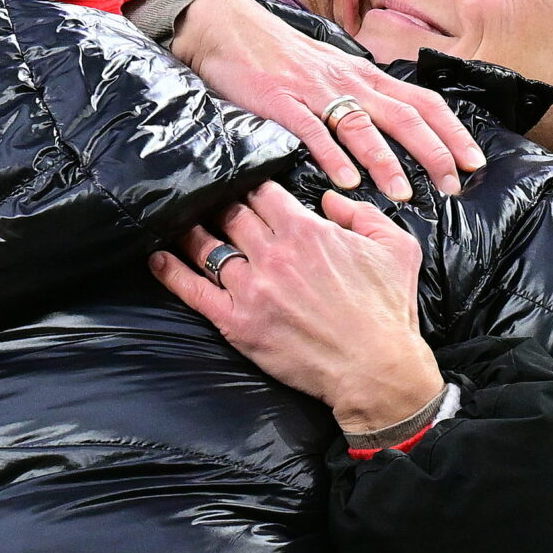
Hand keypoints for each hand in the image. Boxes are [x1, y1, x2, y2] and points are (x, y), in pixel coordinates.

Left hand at [150, 184, 443, 431]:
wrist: (376, 368)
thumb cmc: (387, 310)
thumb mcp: (396, 248)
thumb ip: (361, 214)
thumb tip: (329, 199)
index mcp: (307, 231)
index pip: (262, 193)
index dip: (249, 185)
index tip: (239, 184)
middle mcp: (273, 254)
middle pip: (230, 214)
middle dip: (218, 204)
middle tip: (203, 200)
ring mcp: (251, 288)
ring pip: (207, 247)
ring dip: (189, 231)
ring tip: (175, 222)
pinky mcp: (236, 322)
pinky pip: (193, 291)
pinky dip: (170, 272)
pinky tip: (156, 258)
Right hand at [170, 0, 482, 201]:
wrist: (229, 27)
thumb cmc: (280, 56)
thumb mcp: (331, 71)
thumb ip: (359, 97)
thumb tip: (390, 127)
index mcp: (365, 76)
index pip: (423, 102)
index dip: (453, 132)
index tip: (474, 162)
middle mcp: (349, 81)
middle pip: (405, 115)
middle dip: (434, 152)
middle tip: (453, 185)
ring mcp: (315, 90)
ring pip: (362, 125)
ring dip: (386, 161)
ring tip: (403, 194)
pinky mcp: (280, 100)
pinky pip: (312, 130)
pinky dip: (331, 156)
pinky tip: (345, 182)